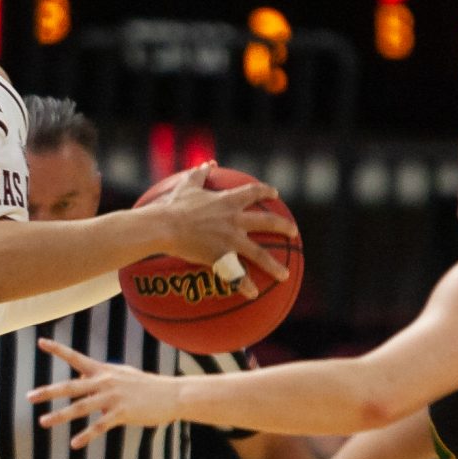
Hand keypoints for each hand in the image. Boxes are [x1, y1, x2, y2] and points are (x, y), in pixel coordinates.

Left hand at [32, 338, 180, 446]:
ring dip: (60, 416)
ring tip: (43, 422)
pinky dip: (86, 435)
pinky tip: (74, 443)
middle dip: (48, 391)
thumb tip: (79, 375)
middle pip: (71, 386)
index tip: (41, 342)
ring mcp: (113, 397)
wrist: (172, 395)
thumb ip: (98, 375)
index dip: (58, 349)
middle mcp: (105, 382)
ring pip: (81, 407)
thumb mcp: (120, 375)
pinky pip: (100, 426)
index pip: (76, 357)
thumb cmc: (145, 386)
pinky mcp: (122, 413)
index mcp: (103, 371)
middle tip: (29, 396)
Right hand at [147, 164, 291, 298]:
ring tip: (285, 275)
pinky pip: (237, 274)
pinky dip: (245, 286)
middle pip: (267, 223)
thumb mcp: (187, 185)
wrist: (163, 226)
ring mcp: (230, 239)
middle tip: (293, 232)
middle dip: (284, 227)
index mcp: (228, 201)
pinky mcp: (221, 257)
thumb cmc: (172, 206)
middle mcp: (234, 220)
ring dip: (274, 266)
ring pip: (259, 254)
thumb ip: (200, 174)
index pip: (254, 192)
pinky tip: (254, 295)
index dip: (266, 192)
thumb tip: (208, 164)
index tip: (275, 194)